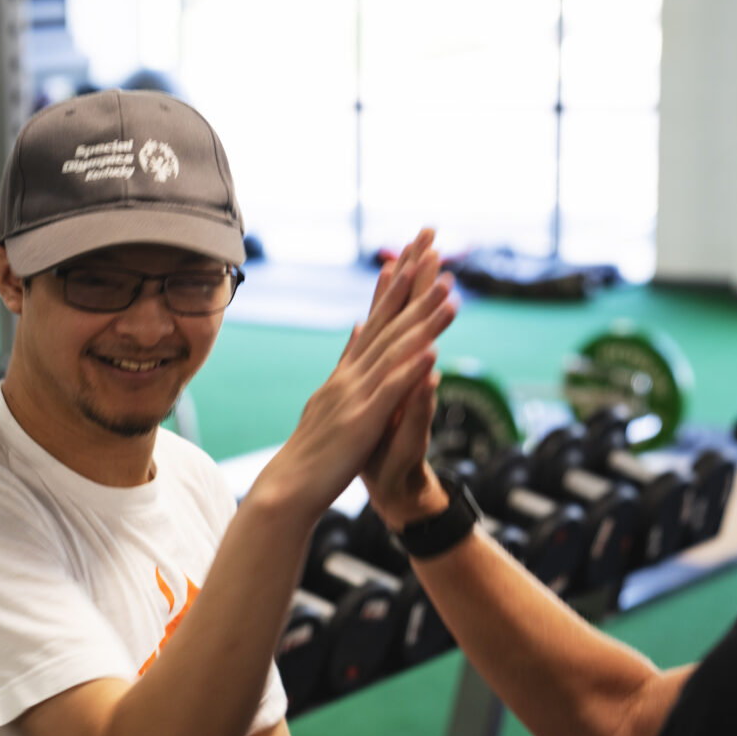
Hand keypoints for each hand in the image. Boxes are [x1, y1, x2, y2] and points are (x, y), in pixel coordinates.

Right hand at [254, 229, 455, 524]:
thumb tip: (359, 328)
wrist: (288, 488)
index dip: (395, 289)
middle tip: (434, 248)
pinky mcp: (363, 421)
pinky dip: (410, 369)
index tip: (412, 256)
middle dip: (414, 286)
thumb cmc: (312, 450)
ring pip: (395, 351)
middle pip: (388, 324)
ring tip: (449, 292)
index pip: (375, 322)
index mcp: (346, 374)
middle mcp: (350, 376)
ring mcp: (356, 396)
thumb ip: (347, 363)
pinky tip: (432, 350)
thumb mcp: (331, 398)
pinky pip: (391, 392)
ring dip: (423, 320)